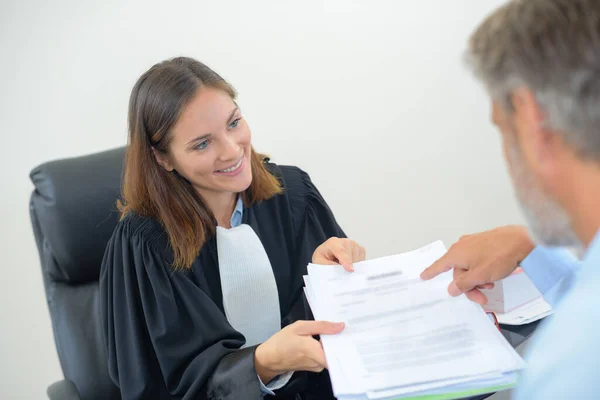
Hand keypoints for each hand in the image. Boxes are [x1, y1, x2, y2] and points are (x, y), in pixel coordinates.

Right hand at [254, 320, 344, 382]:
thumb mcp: (300, 327)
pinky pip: (324, 356)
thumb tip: (340, 326)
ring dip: (332, 343)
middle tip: (344, 327)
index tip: (352, 332)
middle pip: (336, 352)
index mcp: (314, 352)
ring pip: (330, 353)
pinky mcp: (314, 367)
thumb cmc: (282, 342)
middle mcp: (318, 363)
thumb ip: (321, 326)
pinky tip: (322, 339)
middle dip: (340, 339)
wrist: (269, 358)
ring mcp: (316, 366)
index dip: (347, 342)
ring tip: (332, 331)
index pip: (339, 353)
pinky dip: (325, 347)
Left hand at [312, 237, 365, 271]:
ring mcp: (353, 244)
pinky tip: (350, 266)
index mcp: (332, 243)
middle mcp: (344, 241)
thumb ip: (330, 267)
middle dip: (349, 265)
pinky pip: (362, 259)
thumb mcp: (320, 264)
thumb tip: (341, 272)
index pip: (340, 250)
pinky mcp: (359, 249)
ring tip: (344, 268)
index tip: (350, 270)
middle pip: (351, 254)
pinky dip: (358, 265)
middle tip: (343, 274)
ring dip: (353, 266)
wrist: (326, 256)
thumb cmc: (323, 259)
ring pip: (358, 257)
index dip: (346, 260)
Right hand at [420, 225, 534, 304]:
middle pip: (458, 271)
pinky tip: (493, 276)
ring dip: (477, 279)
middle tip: (481, 298)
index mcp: (456, 253)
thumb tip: (451, 289)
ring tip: (491, 284)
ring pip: (469, 267)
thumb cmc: (499, 256)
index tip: (423, 277)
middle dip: (468, 286)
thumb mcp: (479, 276)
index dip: (431, 273)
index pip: (439, 266)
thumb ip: (463, 284)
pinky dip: (482, 271)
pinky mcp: (484, 243)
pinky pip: (477, 260)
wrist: (521, 241)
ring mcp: (473, 244)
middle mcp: (461, 246)